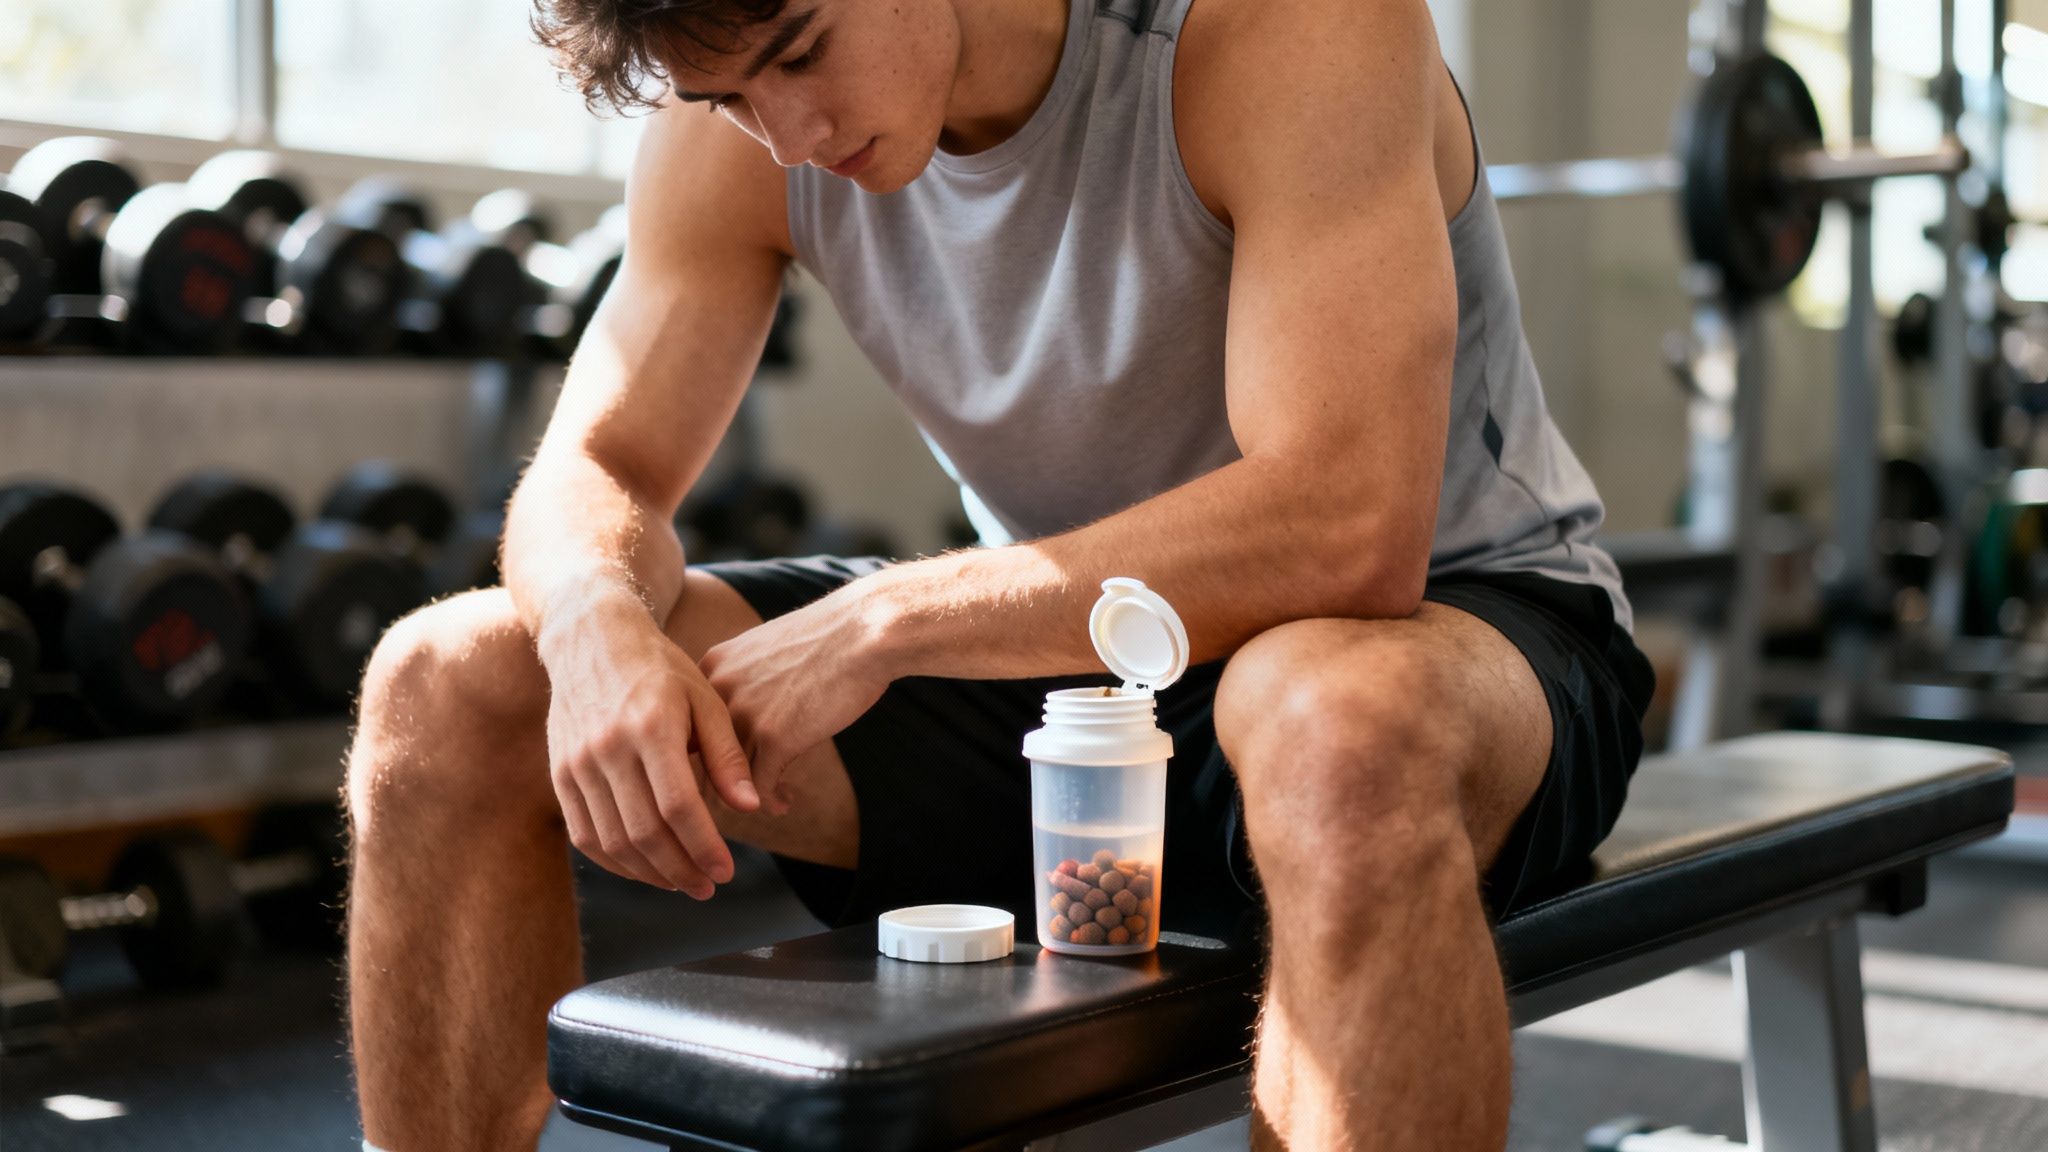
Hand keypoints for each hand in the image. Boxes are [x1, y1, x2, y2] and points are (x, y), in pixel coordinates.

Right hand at [541, 600, 759, 897]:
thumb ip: (727, 755)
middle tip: (707, 886)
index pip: (679, 807)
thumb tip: (750, 807)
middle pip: (645, 832)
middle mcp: (608, 748)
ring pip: (613, 841)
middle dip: (680, 869)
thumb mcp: (706, 698)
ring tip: (681, 882)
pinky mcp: (560, 774)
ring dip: (649, 873)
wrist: (591, 638)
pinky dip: (614, 862)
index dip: (704, 847)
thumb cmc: (660, 669)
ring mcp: (577, 764)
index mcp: (651, 727)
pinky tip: (644, 869)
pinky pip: (585, 834)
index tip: (726, 871)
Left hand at [699, 584, 895, 815]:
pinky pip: (759, 789)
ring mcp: (744, 713)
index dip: (701, 755)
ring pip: (725, 778)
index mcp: (713, 666)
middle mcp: (717, 689)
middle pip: (697, 755)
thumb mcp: (767, 652)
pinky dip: (771, 801)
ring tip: (767, 803)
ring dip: (745, 797)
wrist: (864, 632)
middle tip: (736, 798)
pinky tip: (786, 801)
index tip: (723, 771)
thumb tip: (740, 722)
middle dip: (715, 784)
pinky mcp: (774, 737)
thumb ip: (743, 682)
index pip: (688, 725)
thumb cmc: (828, 641)